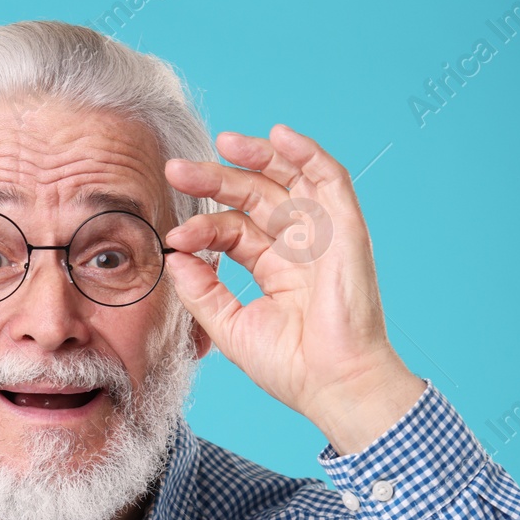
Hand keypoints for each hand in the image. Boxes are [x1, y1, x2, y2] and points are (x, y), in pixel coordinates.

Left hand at [162, 124, 426, 454]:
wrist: (334, 383)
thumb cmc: (292, 366)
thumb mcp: (231, 325)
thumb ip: (201, 290)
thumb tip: (174, 255)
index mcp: (274, 267)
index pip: (232, 229)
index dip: (203, 226)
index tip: (173, 236)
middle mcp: (298, 245)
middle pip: (253, 197)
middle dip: (216, 179)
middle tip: (176, 169)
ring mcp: (323, 235)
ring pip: (288, 179)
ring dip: (257, 156)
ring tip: (223, 142)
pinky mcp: (345, 229)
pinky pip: (329, 179)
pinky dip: (307, 153)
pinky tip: (279, 136)